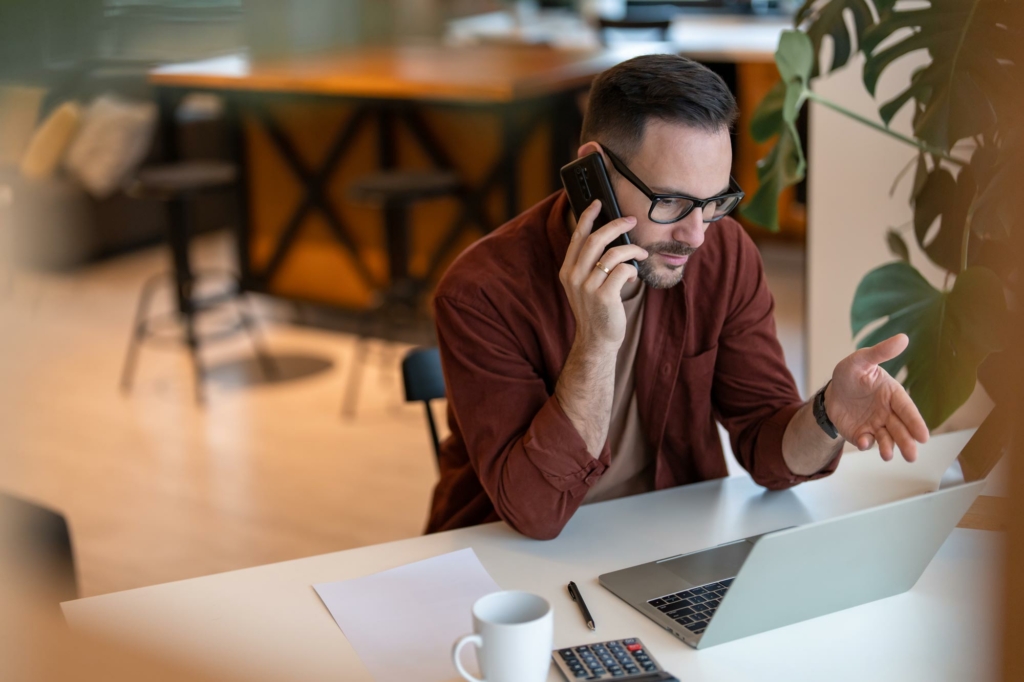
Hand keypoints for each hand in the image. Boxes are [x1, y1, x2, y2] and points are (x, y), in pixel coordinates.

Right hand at [559, 200, 648, 349]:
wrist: (596, 340)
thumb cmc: (596, 310)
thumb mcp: (584, 285)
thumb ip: (589, 264)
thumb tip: (609, 238)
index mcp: (567, 271)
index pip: (577, 237)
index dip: (587, 217)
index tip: (597, 202)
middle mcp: (574, 277)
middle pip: (596, 239)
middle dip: (616, 225)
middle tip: (631, 220)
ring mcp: (587, 287)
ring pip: (614, 253)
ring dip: (632, 249)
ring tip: (641, 253)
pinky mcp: (604, 296)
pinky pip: (623, 270)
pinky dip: (632, 269)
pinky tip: (633, 276)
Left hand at [826, 334, 929, 461]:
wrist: (832, 392)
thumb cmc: (850, 373)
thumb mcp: (861, 360)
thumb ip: (880, 352)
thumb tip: (903, 338)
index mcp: (892, 394)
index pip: (906, 409)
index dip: (915, 422)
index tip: (924, 436)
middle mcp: (888, 412)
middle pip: (900, 428)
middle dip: (907, 442)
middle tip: (912, 456)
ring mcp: (877, 425)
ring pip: (887, 439)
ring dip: (889, 447)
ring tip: (887, 456)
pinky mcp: (863, 434)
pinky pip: (867, 441)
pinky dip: (867, 444)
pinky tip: (864, 442)